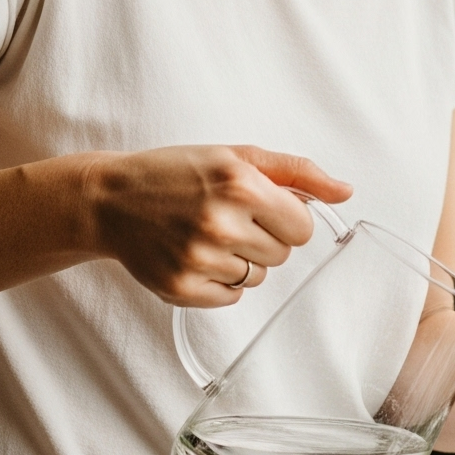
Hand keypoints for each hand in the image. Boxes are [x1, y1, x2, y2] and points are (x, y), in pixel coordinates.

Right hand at [79, 145, 351, 305]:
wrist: (109, 200)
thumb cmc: (177, 172)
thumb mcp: (237, 156)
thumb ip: (297, 172)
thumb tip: (345, 192)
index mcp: (240, 184)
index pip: (303, 226)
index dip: (287, 218)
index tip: (262, 208)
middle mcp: (221, 223)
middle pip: (283, 255)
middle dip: (264, 237)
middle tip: (228, 218)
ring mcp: (199, 259)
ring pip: (258, 278)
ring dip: (242, 260)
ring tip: (207, 235)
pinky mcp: (180, 288)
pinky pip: (231, 298)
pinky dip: (219, 282)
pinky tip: (194, 255)